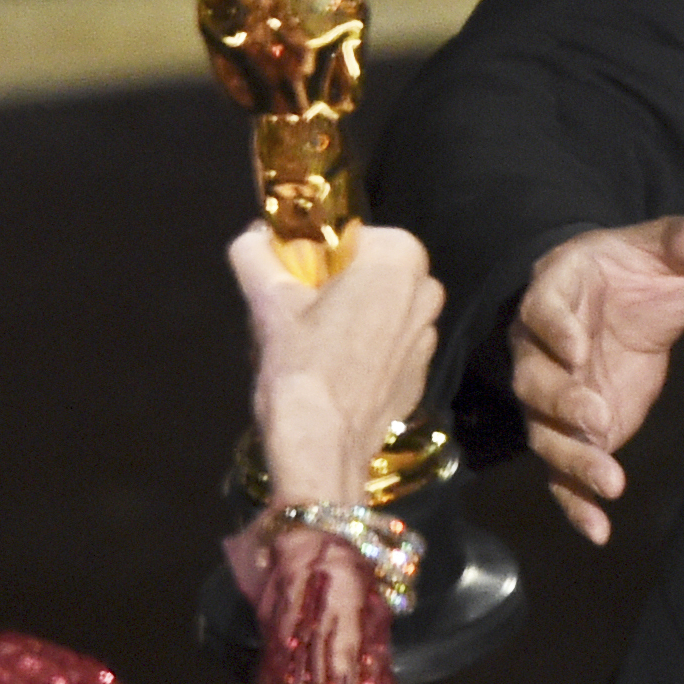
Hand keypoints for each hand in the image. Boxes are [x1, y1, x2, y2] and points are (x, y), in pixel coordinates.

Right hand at [230, 224, 442, 509]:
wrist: (322, 448)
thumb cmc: (300, 364)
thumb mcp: (268, 300)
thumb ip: (256, 253)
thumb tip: (255, 235)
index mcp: (399, 259)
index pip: (352, 237)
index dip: (318, 257)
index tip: (294, 283)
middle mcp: (426, 292)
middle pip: (369, 273)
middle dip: (336, 287)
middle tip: (299, 314)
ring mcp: (428, 338)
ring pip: (379, 310)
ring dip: (350, 319)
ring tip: (313, 347)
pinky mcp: (420, 377)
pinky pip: (387, 348)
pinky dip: (363, 353)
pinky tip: (333, 374)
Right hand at [512, 212, 683, 543]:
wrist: (619, 302)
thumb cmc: (633, 272)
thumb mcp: (662, 251)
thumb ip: (683, 240)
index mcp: (556, 295)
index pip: (545, 311)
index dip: (556, 329)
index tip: (575, 347)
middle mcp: (541, 352)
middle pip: (536, 382)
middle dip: (563, 403)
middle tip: (598, 419)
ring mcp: (553, 400)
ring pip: (547, 435)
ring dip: (573, 460)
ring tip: (609, 482)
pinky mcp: (573, 435)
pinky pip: (563, 474)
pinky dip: (575, 504)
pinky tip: (599, 530)